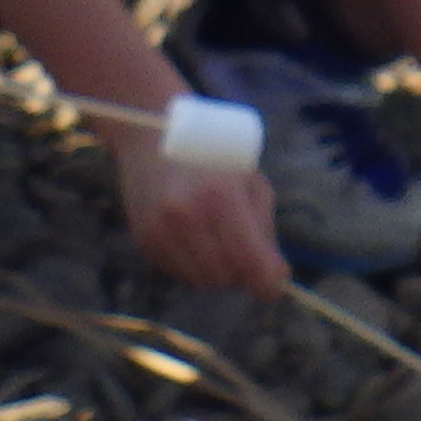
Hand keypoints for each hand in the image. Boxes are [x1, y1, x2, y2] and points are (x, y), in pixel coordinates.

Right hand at [117, 143, 282, 296]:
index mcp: (221, 195)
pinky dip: (192, 263)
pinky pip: (178, 272)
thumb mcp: (249, 179)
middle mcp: (187, 215)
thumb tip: (275, 276)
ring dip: (216, 269)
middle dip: (240, 270)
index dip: (268, 283)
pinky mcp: (144, 238)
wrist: (151, 134)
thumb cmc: (212, 154)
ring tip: (216, 237)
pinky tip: (192, 235)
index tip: (272, 286)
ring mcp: (160, 229)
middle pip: (227, 277)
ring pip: (202, 280)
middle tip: (241, 245)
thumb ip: (264, 228)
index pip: (250, 262)